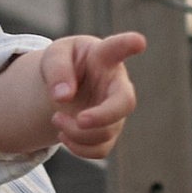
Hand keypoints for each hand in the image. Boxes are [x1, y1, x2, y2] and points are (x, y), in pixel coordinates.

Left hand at [45, 31, 144, 157]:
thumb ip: (57, 70)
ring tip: (55, 118)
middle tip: (79, 119)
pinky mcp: (110, 131)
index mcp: (104, 57)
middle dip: (102, 116)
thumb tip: (62, 97)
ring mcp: (116, 110)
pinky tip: (64, 135)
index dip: (128, 45)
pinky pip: (101, 150)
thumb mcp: (53, 58)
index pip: (117, 48)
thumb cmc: (64, 64)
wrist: (65, 86)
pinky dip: (78, 148)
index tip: (138, 42)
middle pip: (125, 103)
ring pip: (106, 131)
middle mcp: (116, 84)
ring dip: (75, 132)